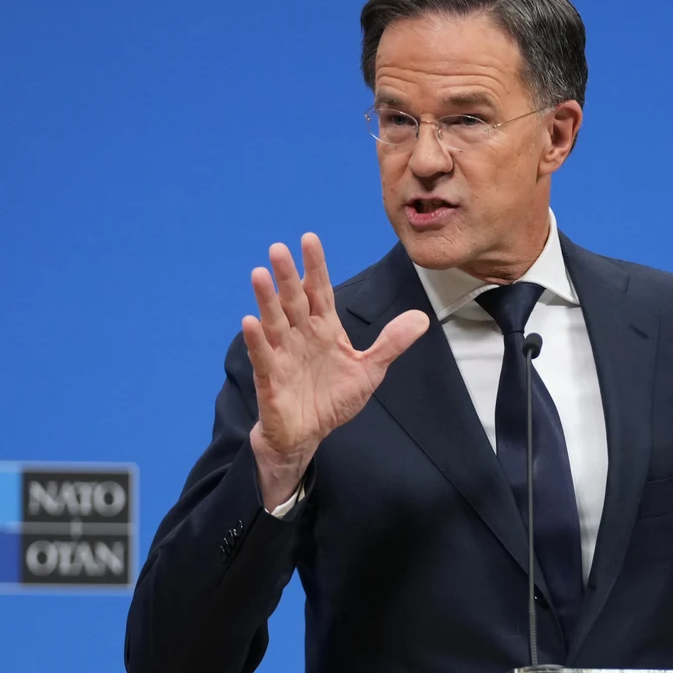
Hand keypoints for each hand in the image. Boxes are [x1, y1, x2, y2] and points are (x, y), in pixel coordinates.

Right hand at [242, 234, 429, 506]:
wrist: (308, 434)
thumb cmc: (333, 398)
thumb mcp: (370, 370)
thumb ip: (391, 343)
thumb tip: (422, 318)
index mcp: (324, 328)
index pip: (319, 291)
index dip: (316, 267)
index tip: (309, 239)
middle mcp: (300, 335)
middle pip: (294, 301)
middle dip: (288, 276)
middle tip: (278, 248)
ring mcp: (283, 354)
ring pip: (274, 322)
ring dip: (266, 300)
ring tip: (259, 274)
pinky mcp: (271, 378)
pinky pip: (263, 356)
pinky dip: (257, 341)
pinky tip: (251, 321)